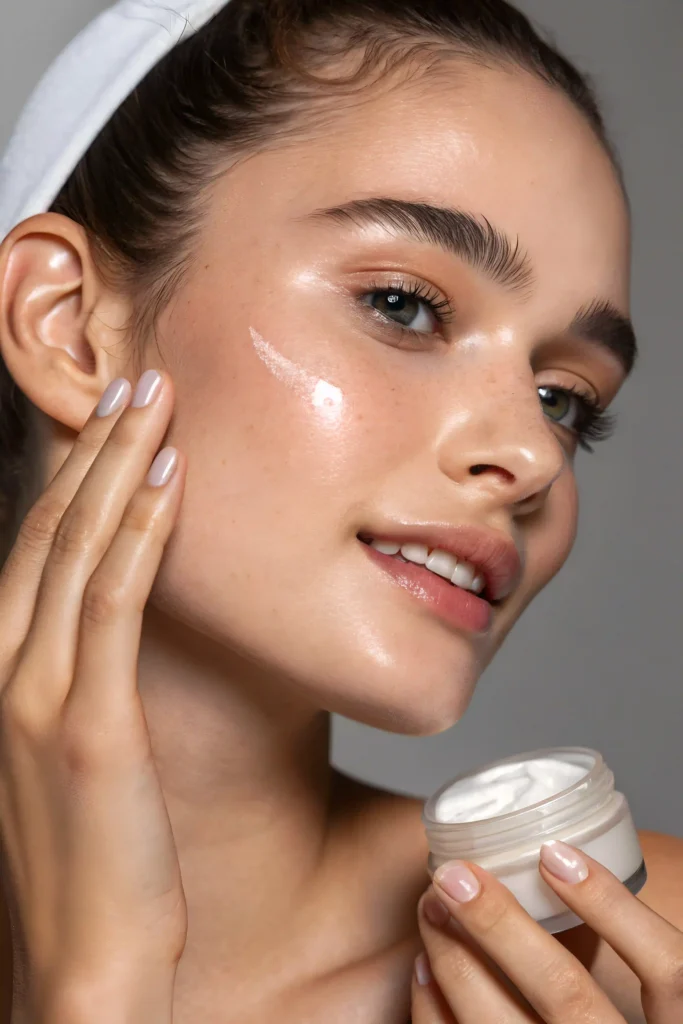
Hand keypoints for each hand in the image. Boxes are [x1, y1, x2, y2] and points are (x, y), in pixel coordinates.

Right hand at [0, 370, 186, 1019]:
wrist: (79, 965)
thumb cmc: (89, 860)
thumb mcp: (70, 752)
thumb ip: (82, 680)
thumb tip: (116, 627)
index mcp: (0, 670)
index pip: (36, 547)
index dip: (74, 474)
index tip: (114, 419)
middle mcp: (4, 667)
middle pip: (49, 528)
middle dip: (93, 444)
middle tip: (137, 379)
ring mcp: (37, 692)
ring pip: (75, 547)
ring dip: (116, 463)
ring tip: (155, 398)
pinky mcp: (87, 724)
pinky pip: (113, 603)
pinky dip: (139, 531)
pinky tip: (169, 479)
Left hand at [412, 841, 682, 1022]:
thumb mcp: (662, 1015)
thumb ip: (643, 973)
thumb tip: (568, 877)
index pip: (666, 972)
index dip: (613, 908)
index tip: (555, 854)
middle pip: (565, 995)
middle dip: (502, 927)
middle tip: (454, 874)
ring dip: (458, 964)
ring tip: (431, 909)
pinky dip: (437, 1016)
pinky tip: (424, 973)